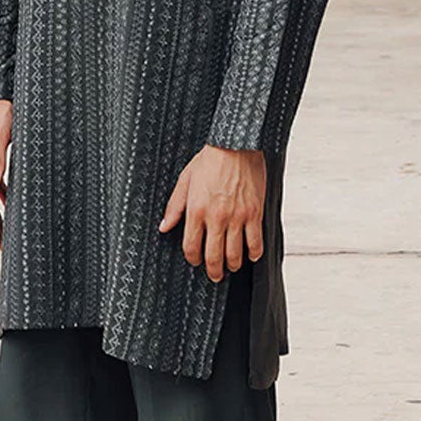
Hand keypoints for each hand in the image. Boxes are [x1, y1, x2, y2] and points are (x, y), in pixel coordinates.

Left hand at [158, 145, 265, 281]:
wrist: (237, 144)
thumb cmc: (210, 159)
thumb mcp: (185, 180)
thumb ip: (175, 206)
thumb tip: (164, 226)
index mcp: (196, 210)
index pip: (191, 247)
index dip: (193, 259)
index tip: (196, 261)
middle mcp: (216, 217)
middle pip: (214, 256)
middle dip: (213, 271)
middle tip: (215, 276)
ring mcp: (237, 217)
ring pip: (235, 254)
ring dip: (232, 265)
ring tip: (231, 266)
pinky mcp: (254, 213)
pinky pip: (255, 242)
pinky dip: (254, 254)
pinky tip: (251, 255)